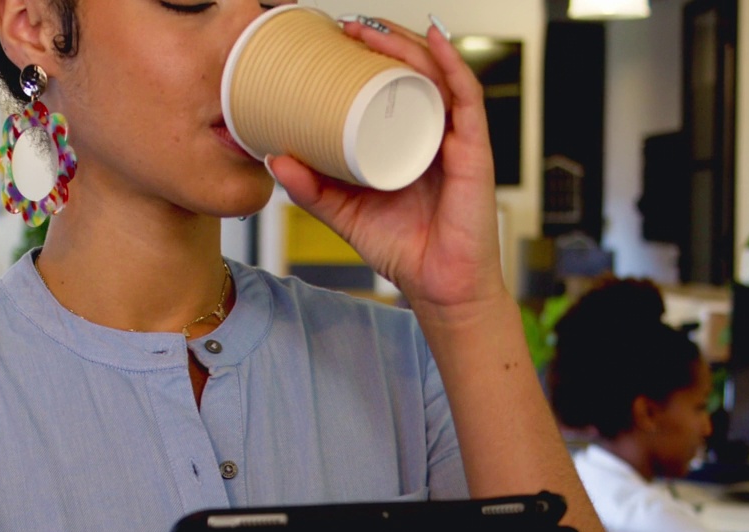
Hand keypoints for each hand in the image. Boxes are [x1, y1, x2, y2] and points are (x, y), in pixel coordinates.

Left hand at [268, 19, 502, 314]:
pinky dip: (453, 64)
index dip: (368, 58)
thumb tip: (274, 158)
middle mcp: (433, 132)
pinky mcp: (474, 150)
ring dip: (407, 43)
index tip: (334, 42)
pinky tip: (436, 39)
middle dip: (383, 40)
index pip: (391, 86)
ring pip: (437, 74)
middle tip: (346, 28)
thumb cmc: (403, 248)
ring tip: (373, 29)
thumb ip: (311, 188)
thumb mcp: (344, 212)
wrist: (438, 287)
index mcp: (406, 140)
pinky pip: (468, 97)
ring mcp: (455, 138)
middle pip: (414, 70)